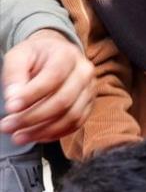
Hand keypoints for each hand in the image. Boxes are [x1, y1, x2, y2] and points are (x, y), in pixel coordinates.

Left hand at [1, 29, 94, 143]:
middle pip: (63, 101)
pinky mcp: (89, 106)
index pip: (53, 77)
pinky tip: (35, 136)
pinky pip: (76, 125)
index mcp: (67, 55)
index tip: (10, 107)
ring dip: (43, 130)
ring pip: (71, 117)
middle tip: (8, 126)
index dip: (32, 95)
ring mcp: (90, 91)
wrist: (56, 55)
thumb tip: (13, 99)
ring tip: (18, 137)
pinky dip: (55, 134)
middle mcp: (84, 73)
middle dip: (33, 117)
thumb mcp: (19, 55)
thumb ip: (14, 74)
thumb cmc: (36, 56)